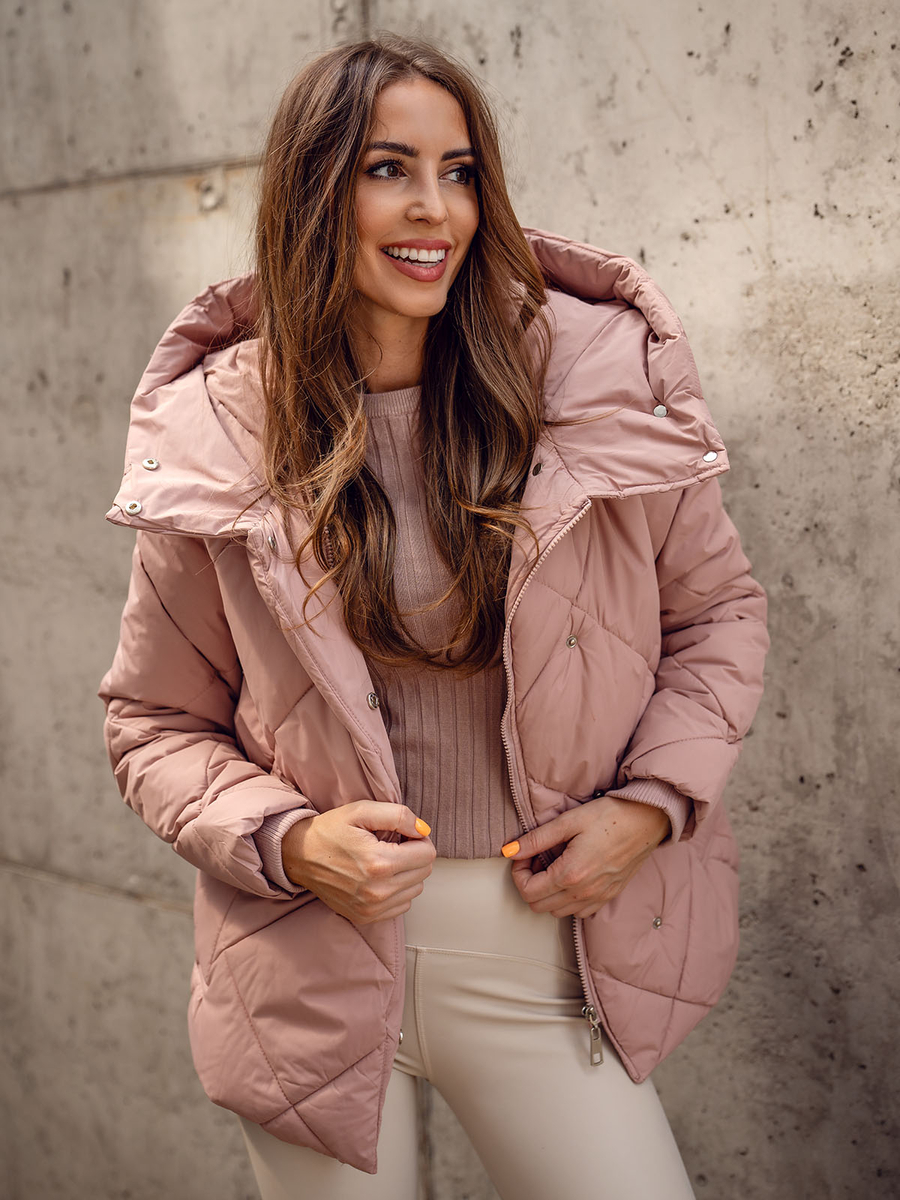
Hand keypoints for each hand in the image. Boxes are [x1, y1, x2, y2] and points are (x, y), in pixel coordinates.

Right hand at [282, 801, 435, 924]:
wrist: (299, 856)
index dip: (418, 839)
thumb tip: (424, 829)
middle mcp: (378, 891)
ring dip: (407, 873)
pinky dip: (397, 891)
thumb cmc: (330, 831)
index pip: (428, 854)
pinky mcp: (366, 917)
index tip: (402, 834)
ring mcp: (372, 908)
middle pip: (424, 872)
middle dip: (414, 855)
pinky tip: (379, 878)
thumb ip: (399, 815)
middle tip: (392, 845)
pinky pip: (402, 905)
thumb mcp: (361, 810)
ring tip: (384, 860)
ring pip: (416, 889)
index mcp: (380, 863)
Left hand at [502, 797, 669, 918]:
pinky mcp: (608, 897)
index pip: (528, 892)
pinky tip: (570, 877)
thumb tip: (509, 850)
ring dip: (547, 894)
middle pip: (539, 906)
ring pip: (557, 912)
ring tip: (553, 866)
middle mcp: (583, 893)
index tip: (524, 855)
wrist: (646, 821)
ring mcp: (597, 898)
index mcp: (570, 875)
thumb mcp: (568, 822)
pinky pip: (578, 912)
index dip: (518, 873)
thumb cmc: (610, 816)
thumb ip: (536, 839)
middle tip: (536, 860)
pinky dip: (567, 900)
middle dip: (529, 884)